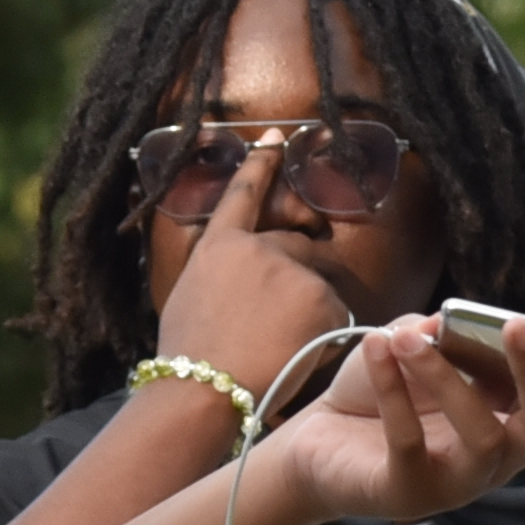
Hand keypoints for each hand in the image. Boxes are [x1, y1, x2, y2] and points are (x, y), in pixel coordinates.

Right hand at [148, 139, 353, 408]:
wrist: (202, 388)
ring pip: (316, 284)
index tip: (278, 136)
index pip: (244, 192)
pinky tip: (297, 352)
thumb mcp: (189, 297)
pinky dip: (325, 332)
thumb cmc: (189, 355)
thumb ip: (220, 272)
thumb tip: (241, 272)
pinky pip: (335, 313)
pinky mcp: (319, 297)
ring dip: (308, 309)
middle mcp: (257, 247)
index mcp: (218, 245)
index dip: (262, 162)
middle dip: (296, 276)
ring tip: (280, 345)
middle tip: (278, 321)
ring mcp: (290, 270)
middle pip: (294, 246)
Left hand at [251, 314, 524, 524]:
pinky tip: (379, 346)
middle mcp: (499, 460)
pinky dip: (395, 389)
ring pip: (483, 435)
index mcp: (516, 424)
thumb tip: (440, 327)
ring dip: (448, 376)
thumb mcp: (417, 350)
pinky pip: (411, 440)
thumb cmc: (383, 394)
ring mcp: (458, 483)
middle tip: (519, 325)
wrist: (314, 446)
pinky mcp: (409, 492)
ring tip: (407, 336)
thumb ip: (438, 333)